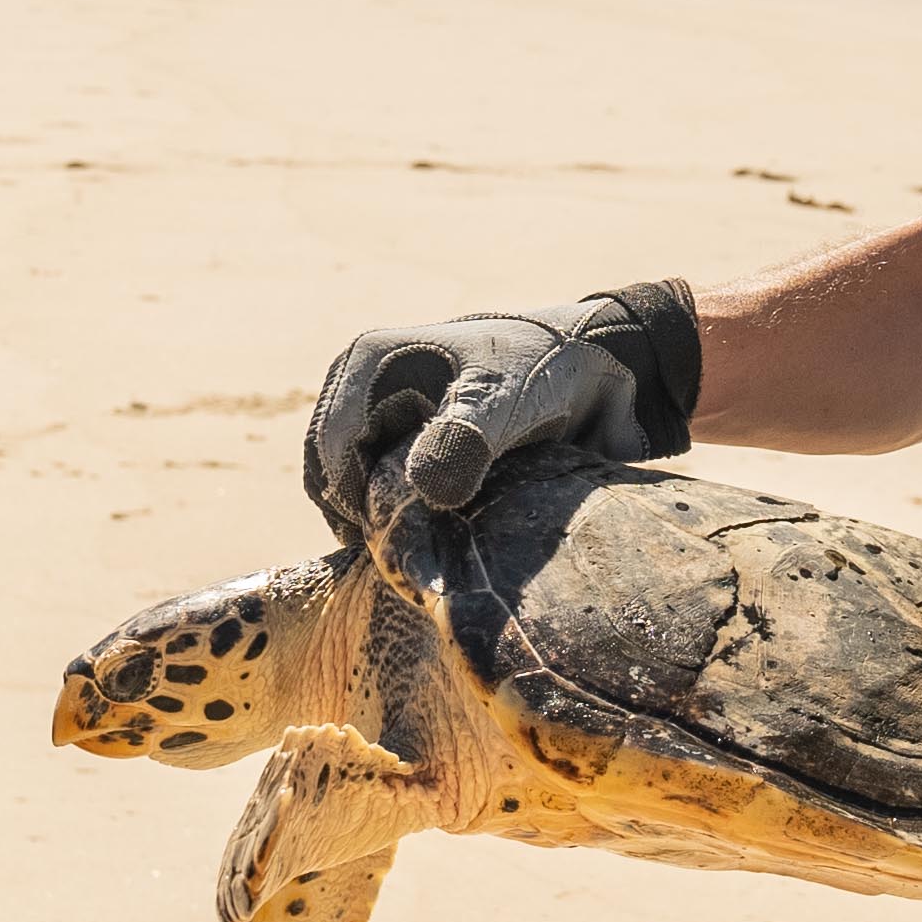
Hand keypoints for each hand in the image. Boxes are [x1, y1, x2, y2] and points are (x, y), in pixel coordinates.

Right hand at [300, 281, 700, 535]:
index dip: (358, 504)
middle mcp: (360, 387)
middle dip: (365, 517)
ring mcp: (377, 415)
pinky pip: (376, 494)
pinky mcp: (399, 442)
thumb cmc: (545, 372)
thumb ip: (466, 439)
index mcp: (367, 364)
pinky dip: (394, 519)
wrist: (590, 363)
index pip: (331, 454)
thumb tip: (425, 488)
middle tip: (412, 558)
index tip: (401, 543)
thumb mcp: (507, 401)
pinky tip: (430, 541)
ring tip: (424, 551)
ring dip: (379, 523)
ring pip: (350, 490)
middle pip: (332, 476)